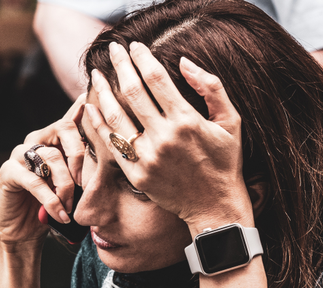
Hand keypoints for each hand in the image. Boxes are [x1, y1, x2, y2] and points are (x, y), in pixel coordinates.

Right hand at [0, 94, 85, 248]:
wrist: (21, 231)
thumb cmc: (52, 206)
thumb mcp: (73, 186)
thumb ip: (85, 169)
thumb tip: (110, 157)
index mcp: (53, 138)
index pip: (72, 118)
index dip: (84, 110)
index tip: (95, 108)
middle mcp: (36, 139)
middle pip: (64, 129)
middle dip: (80, 156)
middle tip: (85, 184)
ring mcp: (19, 153)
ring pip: (52, 156)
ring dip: (66, 185)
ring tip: (70, 208)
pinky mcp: (8, 172)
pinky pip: (35, 182)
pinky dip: (52, 201)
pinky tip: (61, 215)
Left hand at [85, 42, 250, 231]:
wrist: (215, 205)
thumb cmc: (225, 161)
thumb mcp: (231, 121)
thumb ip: (211, 87)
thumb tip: (183, 62)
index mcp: (187, 120)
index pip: (156, 79)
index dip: (142, 58)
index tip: (134, 46)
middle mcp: (164, 137)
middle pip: (133, 91)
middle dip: (120, 66)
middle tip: (113, 50)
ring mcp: (148, 157)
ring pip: (116, 116)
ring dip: (103, 91)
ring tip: (96, 75)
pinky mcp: (137, 174)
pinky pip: (112, 144)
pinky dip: (98, 123)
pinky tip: (91, 107)